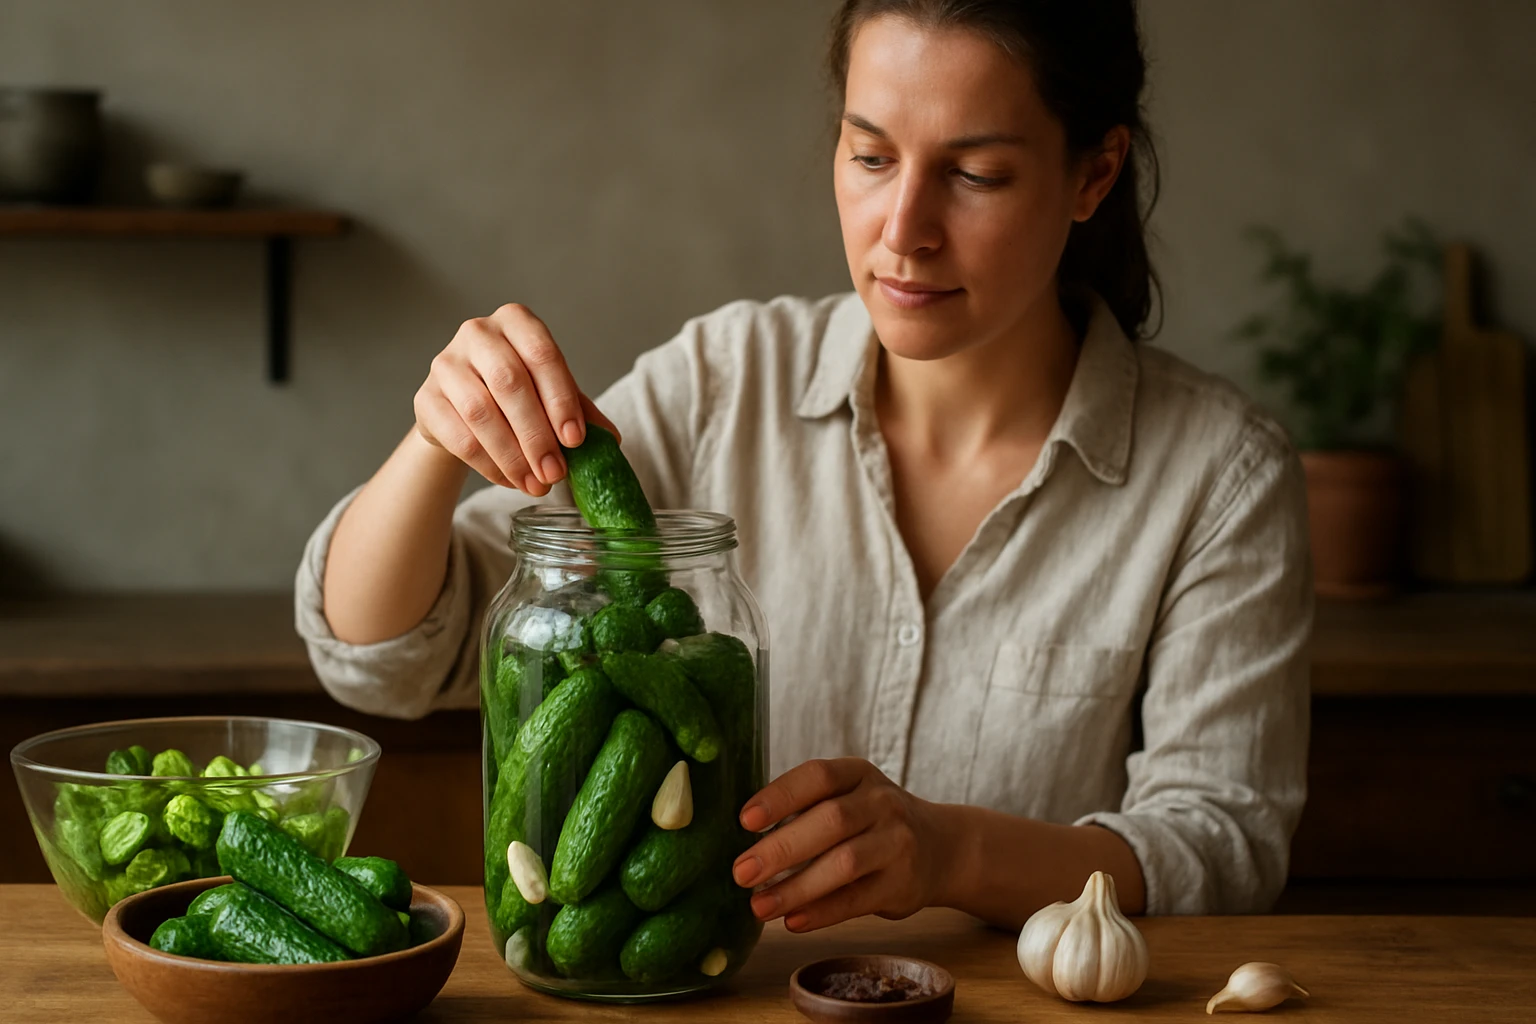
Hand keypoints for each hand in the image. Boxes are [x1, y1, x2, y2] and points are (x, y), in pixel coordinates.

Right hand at [413, 303, 619, 493]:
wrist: (462, 407)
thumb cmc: (515, 393)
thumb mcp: (551, 394)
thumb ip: (579, 411)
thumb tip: (611, 441)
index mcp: (516, 322)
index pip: (542, 354)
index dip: (561, 399)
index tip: (575, 440)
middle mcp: (478, 333)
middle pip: (509, 383)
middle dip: (537, 434)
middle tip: (555, 472)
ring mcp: (446, 363)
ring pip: (480, 412)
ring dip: (512, 456)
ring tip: (536, 484)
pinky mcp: (425, 398)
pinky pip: (458, 436)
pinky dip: (488, 465)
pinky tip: (509, 480)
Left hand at [731, 758, 952, 932]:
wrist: (940, 847)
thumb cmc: (870, 822)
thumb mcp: (847, 798)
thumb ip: (805, 809)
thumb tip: (740, 838)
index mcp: (858, 774)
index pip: (818, 776)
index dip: (780, 796)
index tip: (745, 819)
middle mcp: (882, 802)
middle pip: (830, 821)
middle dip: (780, 849)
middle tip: (741, 872)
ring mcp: (897, 842)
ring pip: (844, 863)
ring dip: (796, 887)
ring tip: (758, 906)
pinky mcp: (903, 883)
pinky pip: (857, 900)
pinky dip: (822, 912)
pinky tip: (792, 920)